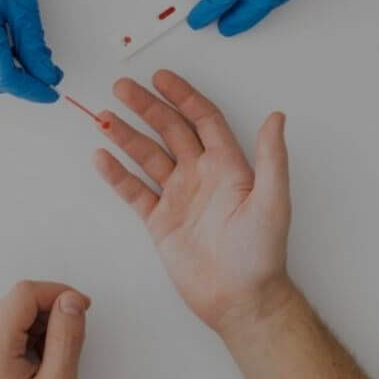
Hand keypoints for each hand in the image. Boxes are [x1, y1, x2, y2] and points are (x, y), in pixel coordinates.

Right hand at [0, 0, 62, 102]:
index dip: (31, 89)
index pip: (4, 78)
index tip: (51, 91)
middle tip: (49, 77)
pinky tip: (18, 52)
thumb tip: (47, 74)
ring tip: (37, 64)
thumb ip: (34, 46)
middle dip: (22, 84)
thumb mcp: (25, 6)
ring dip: (10, 74)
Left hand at [0, 281, 89, 378]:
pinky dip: (31, 338)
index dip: (58, 292)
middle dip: (51, 310)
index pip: (25, 293)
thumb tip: (70, 301)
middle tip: (73, 331)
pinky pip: (9, 332)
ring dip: (42, 325)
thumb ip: (65, 338)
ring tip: (56, 357)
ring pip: (15, 315)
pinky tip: (42, 363)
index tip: (80, 305)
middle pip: (19, 301)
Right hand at [93, 70, 292, 338]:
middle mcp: (199, 174)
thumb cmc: (261, 252)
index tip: (160, 78)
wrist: (240, 300)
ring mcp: (177, 195)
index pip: (202, 119)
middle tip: (122, 88)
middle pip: (169, 130)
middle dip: (146, 107)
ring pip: (146, 156)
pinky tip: (101, 157)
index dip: (182, 96)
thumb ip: (271, 157)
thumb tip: (277, 116)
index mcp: (226, 165)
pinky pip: (134, 191)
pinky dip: (116, 174)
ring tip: (103, 118)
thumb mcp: (272, 201)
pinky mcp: (160, 220)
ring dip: (125, 135)